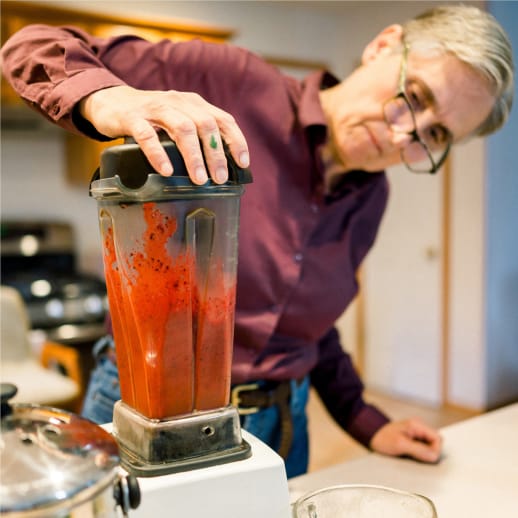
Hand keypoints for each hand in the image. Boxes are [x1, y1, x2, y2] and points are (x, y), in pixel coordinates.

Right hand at [79, 85, 249, 183]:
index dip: (236, 141)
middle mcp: (178, 102)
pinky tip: (166, 171)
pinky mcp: (132, 117)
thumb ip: (197, 135)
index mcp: (193, 104)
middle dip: (215, 154)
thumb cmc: (151, 117)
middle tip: (220, 178)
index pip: (223, 119)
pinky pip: (147, 135)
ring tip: (200, 180)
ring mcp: (155, 108)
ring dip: (194, 156)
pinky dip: (158, 154)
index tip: (243, 163)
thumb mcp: (178, 120)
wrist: (111, 101)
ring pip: (182, 129)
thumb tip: (220, 166)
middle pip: (205, 125)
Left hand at [369, 418, 442, 462]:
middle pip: (435, 442)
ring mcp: (416, 433)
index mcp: (417, 425)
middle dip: (430, 452)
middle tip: (417, 457)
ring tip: (412, 455)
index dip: (436, 450)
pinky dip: (420, 453)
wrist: (370, 435)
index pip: (438, 438)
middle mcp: (418, 427)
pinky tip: (410, 455)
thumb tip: (435, 456)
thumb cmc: (382, 438)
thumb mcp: (400, 445)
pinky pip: (423, 447)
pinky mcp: (413, 439)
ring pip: (430, 446)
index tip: (427, 458)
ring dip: (424, 453)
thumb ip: (419, 450)